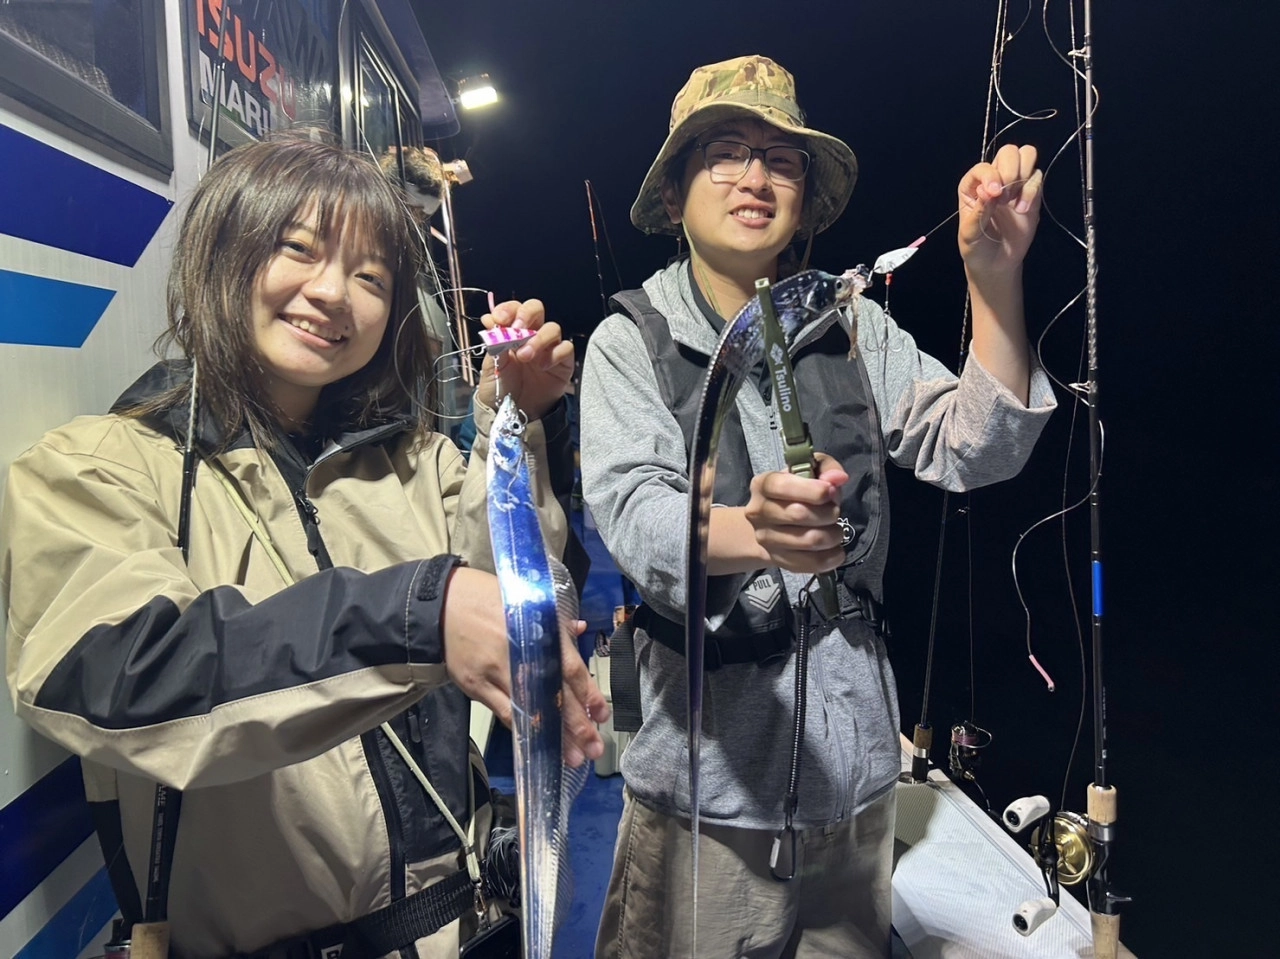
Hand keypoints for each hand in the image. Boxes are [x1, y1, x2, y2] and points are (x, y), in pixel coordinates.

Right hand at [440, 566, 607, 766]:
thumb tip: (580, 629)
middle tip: (594, 748)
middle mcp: (522, 654)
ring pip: (530, 711)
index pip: (571, 669)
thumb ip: (554, 622)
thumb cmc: (489, 601)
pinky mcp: (477, 687)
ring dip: (553, 737)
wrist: (443, 606)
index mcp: (539, 631)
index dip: (589, 694)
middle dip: (577, 725)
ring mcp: (498, 673)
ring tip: (571, 757)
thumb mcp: (527, 602)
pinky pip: (504, 713)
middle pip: (555, 695)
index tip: (602, 715)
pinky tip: (537, 744)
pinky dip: (522, 729)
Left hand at [475, 299, 573, 420]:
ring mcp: (548, 348)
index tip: (499, 319)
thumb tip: (489, 318)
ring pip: (552, 328)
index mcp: (512, 332)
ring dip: (538, 338)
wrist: (514, 414)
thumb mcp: (491, 366)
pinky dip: (554, 354)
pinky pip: (566, 348)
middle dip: (527, 314)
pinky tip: (542, 366)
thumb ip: (493, 343)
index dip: (508, 309)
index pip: (514, 309)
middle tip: (517, 330)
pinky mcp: (563, 362)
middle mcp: (532, 335)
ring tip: (525, 356)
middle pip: (536, 308)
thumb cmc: (502, 389)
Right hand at [743, 452, 848, 574]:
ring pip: (809, 541)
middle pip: (799, 514)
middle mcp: (758, 512)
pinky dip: (832, 557)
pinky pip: (812, 563)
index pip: (783, 487)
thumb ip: (826, 468)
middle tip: (835, 511)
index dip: (813, 490)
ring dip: (833, 535)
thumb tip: (838, 478)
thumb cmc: (795, 492)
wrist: (772, 524)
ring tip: (835, 529)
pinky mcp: (779, 560)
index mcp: (763, 485)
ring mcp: (766, 539)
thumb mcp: (809, 470)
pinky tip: (836, 549)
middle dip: (828, 512)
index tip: (831, 491)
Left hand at [957, 143, 1043, 276]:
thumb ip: (979, 211)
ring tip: (1013, 200)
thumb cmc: (976, 248)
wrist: (995, 264)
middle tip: (1005, 197)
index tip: (994, 194)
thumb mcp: (969, 234)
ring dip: (1024, 174)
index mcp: (972, 185)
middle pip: (1008, 152)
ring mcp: (1014, 184)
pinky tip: (1022, 210)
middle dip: (1010, 169)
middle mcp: (994, 179)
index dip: (990, 175)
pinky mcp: (1031, 194)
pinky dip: (1032, 190)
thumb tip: (988, 191)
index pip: (983, 167)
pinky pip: (1038, 176)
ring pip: (1026, 155)